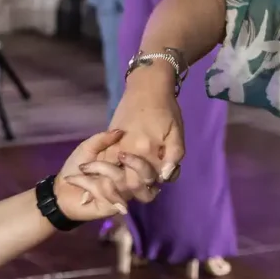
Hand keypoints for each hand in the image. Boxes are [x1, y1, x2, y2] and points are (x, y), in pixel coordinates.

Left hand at [53, 129, 161, 222]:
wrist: (60, 190)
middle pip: (147, 175)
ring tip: (83, 168)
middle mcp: (130, 181)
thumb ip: (103, 139)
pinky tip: (73, 179)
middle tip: (119, 155)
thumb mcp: (88, 148)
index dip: (142, 153)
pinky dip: (87, 182)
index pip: (147, 160)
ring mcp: (123, 196)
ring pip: (123, 181)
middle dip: (137, 163)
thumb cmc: (76, 167)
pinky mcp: (112, 207)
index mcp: (127, 165)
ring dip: (100, 169)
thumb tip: (121, 131)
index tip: (126, 145)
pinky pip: (106, 192)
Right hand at [109, 58, 183, 183]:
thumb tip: (164, 178)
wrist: (147, 87)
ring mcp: (114, 146)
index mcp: (147, 151)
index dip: (150, 190)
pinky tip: (110, 175)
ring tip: (127, 185)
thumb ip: (174, 157)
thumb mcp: (177, 133)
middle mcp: (128, 151)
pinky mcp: (107, 140)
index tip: (155, 187)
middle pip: (126, 184)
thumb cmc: (166, 110)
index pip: (145, 184)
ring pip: (110, 176)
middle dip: (134, 191)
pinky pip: (103, 162)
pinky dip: (105, 172)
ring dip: (117, 185)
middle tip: (143, 188)